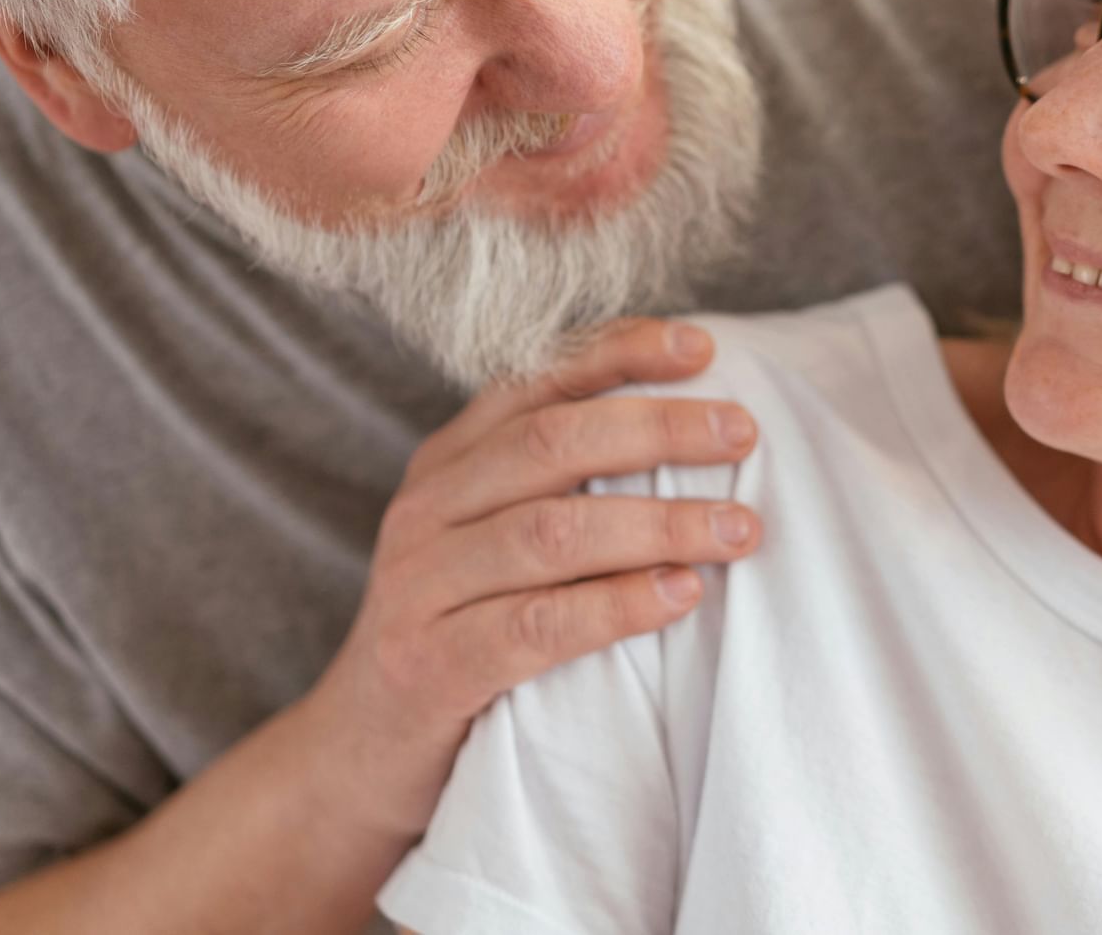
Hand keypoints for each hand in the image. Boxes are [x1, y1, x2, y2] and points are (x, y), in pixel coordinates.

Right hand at [294, 319, 760, 842]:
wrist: (359, 754)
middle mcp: (429, 508)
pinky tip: (680, 596)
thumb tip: (695, 435)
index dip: (619, 352)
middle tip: (742, 435)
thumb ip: (563, 488)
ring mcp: (421, 585)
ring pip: (551, 531)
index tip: (702, 349)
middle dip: (658, 430)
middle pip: (551, 443)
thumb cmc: (462, 632)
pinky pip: (537, 624)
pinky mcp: (431, 665)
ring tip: (737, 529)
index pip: (537, 380)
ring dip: (658, 524)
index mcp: (451, 461)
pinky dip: (617, 606)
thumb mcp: (495, 541)